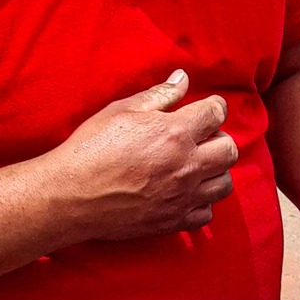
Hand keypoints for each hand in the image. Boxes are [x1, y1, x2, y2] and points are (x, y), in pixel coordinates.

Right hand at [56, 70, 238, 243]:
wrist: (71, 195)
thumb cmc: (91, 148)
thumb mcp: (121, 110)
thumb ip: (159, 95)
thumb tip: (182, 78)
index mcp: (175, 132)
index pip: (216, 113)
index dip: (213, 107)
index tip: (205, 109)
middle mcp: (186, 165)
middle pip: (229, 149)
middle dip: (219, 138)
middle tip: (200, 138)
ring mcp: (182, 196)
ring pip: (224, 183)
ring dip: (215, 171)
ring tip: (196, 166)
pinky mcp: (172, 221)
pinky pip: (206, 213)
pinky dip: (202, 202)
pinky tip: (185, 192)